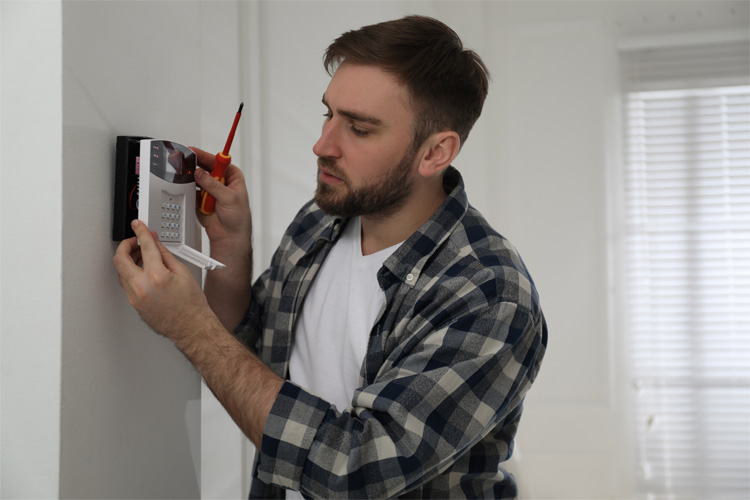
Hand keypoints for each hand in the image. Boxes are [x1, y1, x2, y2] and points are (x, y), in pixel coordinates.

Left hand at [113, 220, 212, 341]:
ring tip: (141, 255)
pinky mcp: (133, 303)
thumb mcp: (182, 272)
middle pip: (120, 258)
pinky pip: (126, 282)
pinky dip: (131, 272)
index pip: (145, 247)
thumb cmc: (191, 305)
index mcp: (156, 277)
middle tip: (135, 240)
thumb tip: (155, 243)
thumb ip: (165, 255)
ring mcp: (135, 297)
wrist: (191, 327)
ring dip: (128, 259)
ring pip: (121, 271)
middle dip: (126, 245)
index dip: (141, 232)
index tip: (138, 226)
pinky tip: (142, 269)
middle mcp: (141, 287)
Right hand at [191, 147, 251, 255]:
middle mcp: (221, 181)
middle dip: (195, 165)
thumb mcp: (229, 198)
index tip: (195, 152)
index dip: (206, 156)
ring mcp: (209, 190)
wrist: (229, 236)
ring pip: (197, 178)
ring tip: (185, 176)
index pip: (218, 161)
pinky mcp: (200, 198)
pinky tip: (186, 188)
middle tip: (185, 161)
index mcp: (232, 176)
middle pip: (205, 167)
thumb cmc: (238, 218)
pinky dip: (188, 189)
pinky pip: (191, 190)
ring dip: (191, 178)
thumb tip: (201, 173)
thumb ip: (213, 185)